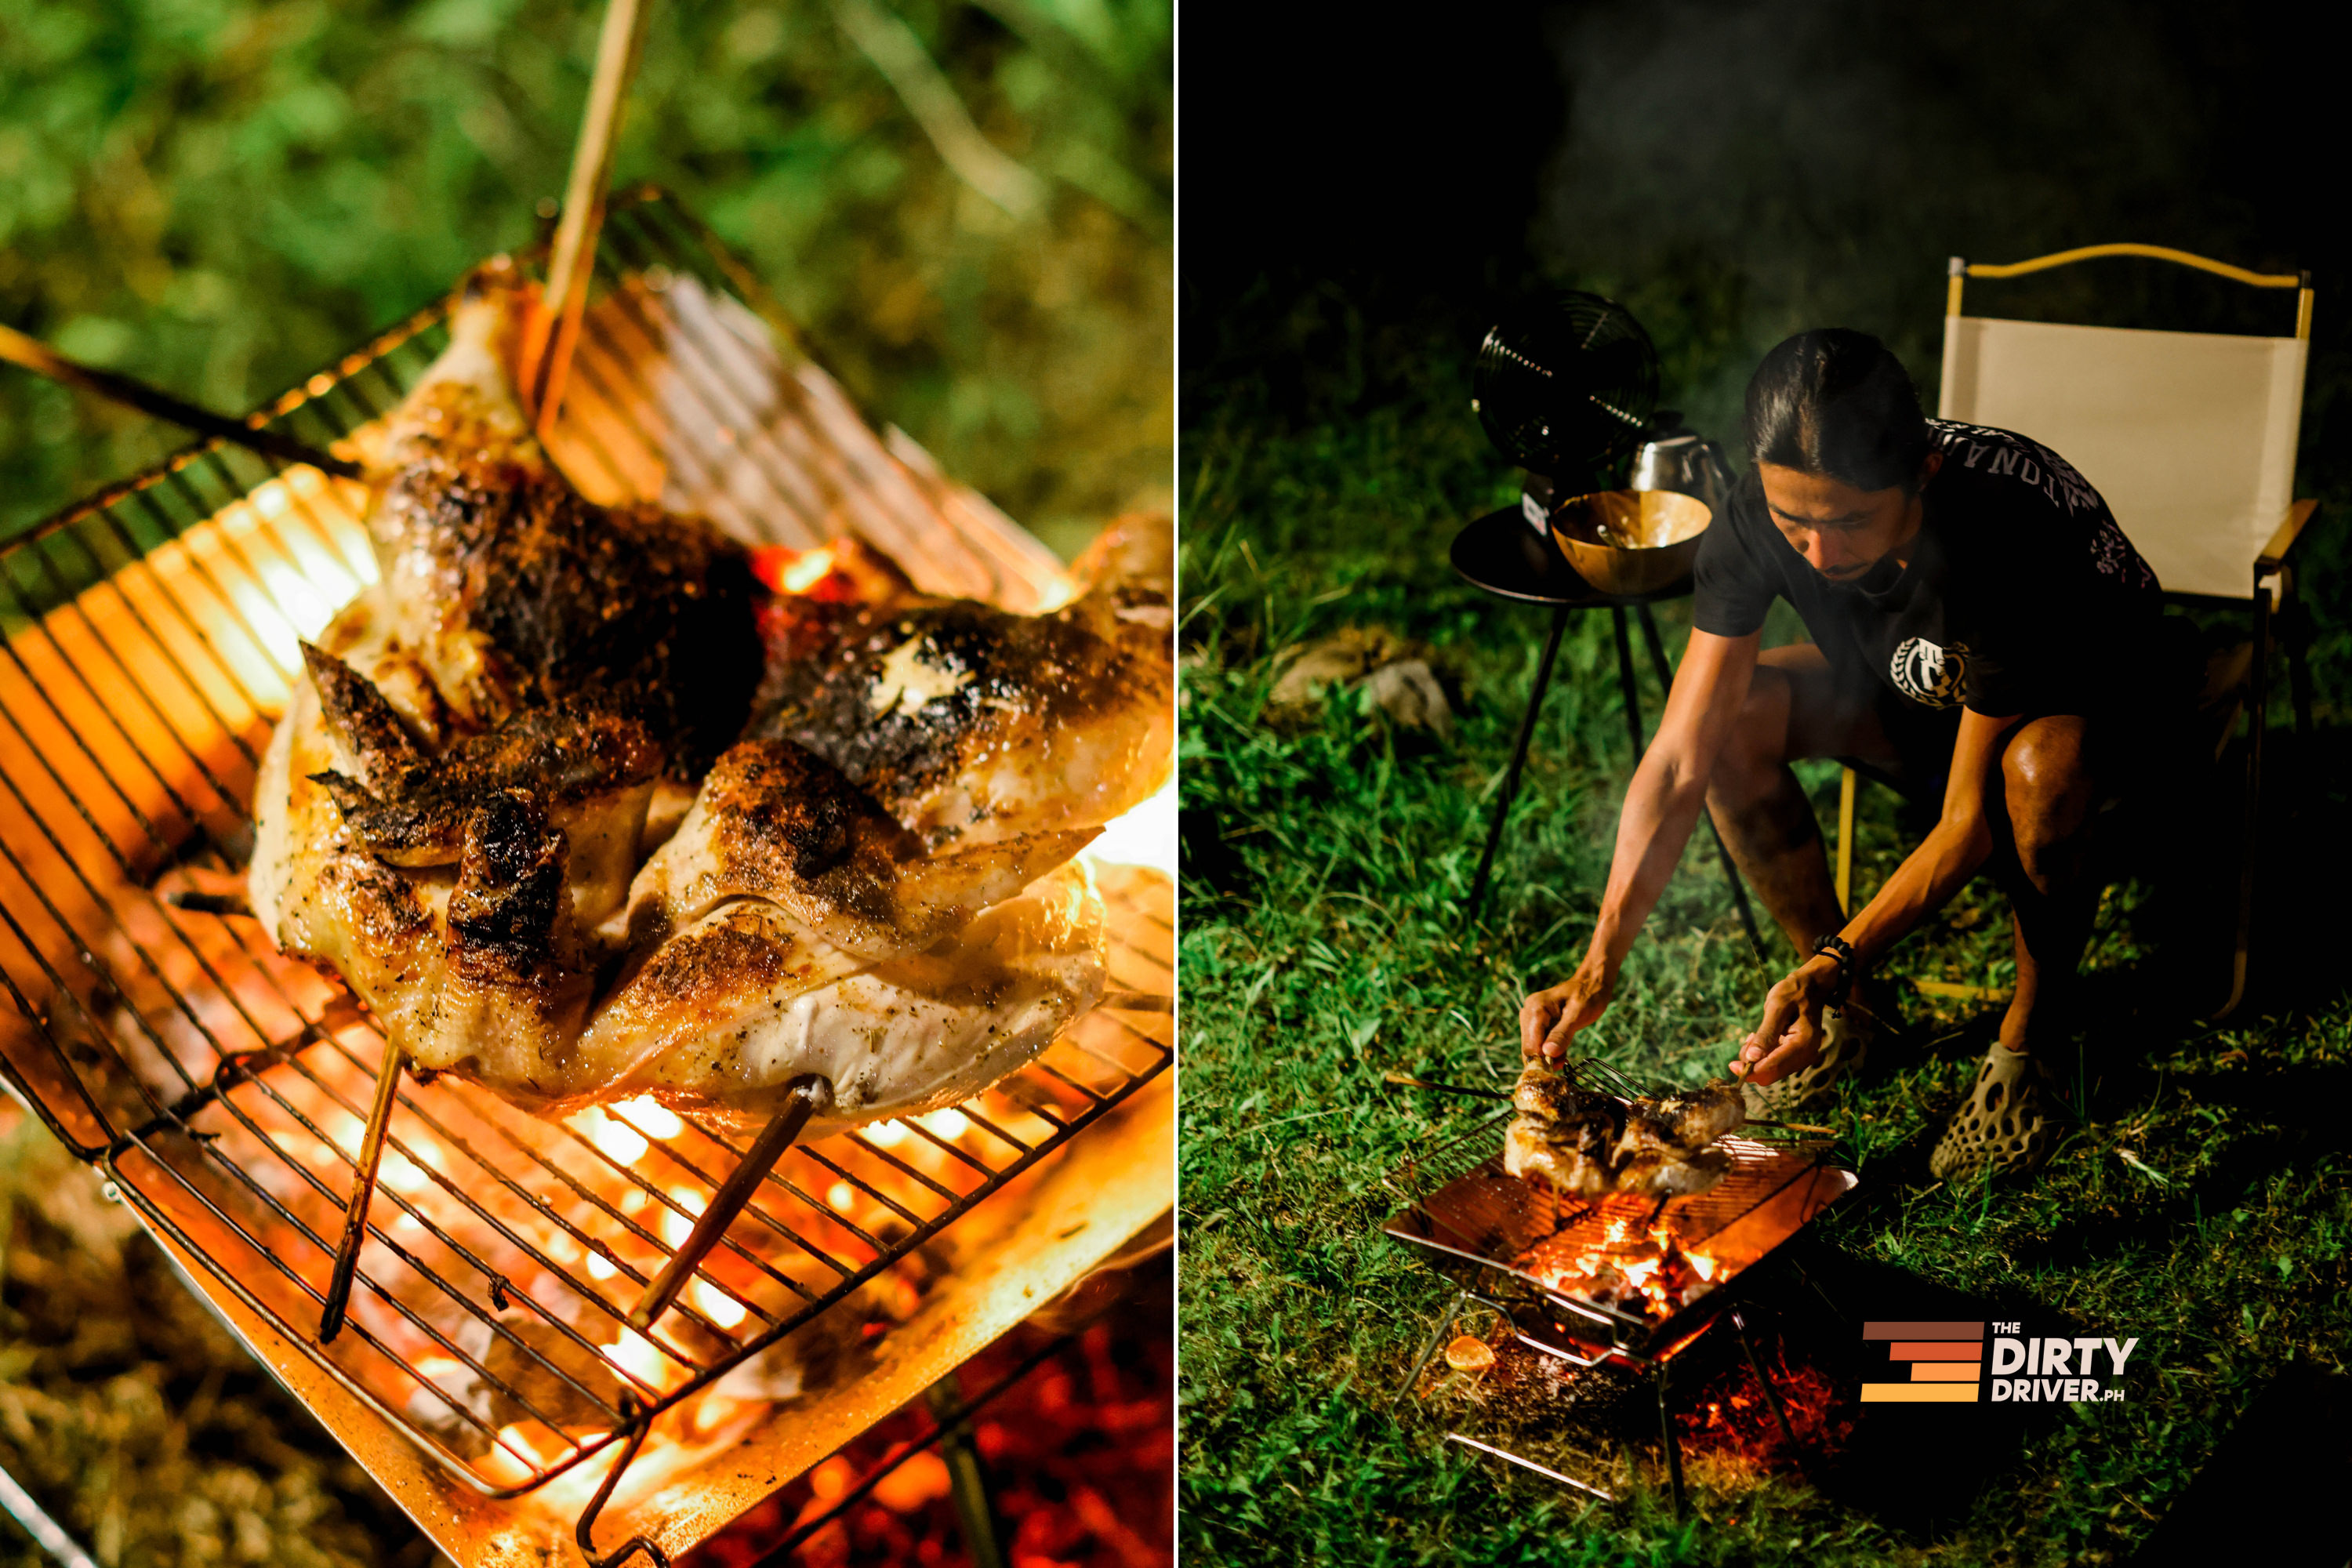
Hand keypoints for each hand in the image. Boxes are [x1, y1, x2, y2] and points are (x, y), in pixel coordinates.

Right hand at [1519, 963, 1613, 1064]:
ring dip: (1548, 1057)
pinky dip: (1551, 1052)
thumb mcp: (1578, 1015)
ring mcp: (1532, 1018)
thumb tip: (1548, 1054)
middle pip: (1529, 1047)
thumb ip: (1562, 1034)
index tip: (1553, 1072)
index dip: (1539, 1061)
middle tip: (1562, 1067)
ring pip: (1534, 1047)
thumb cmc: (1588, 995)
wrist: (1592, 984)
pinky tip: (1562, 1056)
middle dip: (1543, 1060)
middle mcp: (1529, 1012)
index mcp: (1536, 1008)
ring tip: (1564, 1062)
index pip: (1530, 1044)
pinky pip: (1541, 1043)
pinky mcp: (1539, 1023)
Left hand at [1729, 956, 1840, 1084]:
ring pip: (1770, 1071)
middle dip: (1752, 1063)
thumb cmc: (1792, 993)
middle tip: (1748, 1039)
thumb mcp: (1776, 1008)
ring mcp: (1802, 1057)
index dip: (1750, 1070)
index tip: (1732, 1065)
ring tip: (1754, 1035)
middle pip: (1771, 1074)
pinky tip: (1759, 1038)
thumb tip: (1751, 1059)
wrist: (1809, 988)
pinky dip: (1762, 1055)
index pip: (1773, 1067)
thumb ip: (1765, 1034)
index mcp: (1802, 1044)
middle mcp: (1805, 1055)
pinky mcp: (1796, 1056)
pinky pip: (1774, 1064)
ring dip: (1756, 1058)